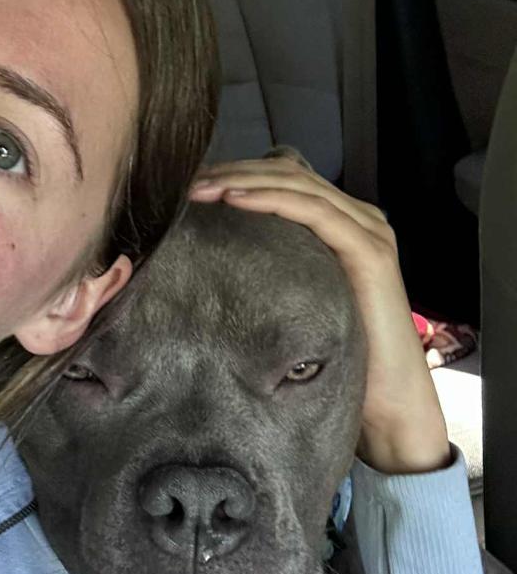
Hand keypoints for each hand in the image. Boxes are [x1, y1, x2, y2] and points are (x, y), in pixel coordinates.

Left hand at [190, 156, 451, 475]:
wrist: (386, 401)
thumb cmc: (338, 358)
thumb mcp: (296, 302)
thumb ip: (273, 271)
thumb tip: (216, 261)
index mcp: (342, 225)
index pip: (285, 180)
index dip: (237, 174)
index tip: (191, 183)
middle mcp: (359, 218)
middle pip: (288, 175)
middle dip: (234, 172)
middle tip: (187, 179)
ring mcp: (369, 231)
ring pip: (298, 185)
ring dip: (244, 181)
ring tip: (201, 187)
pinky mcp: (370, 251)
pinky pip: (316, 211)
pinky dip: (272, 200)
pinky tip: (236, 200)